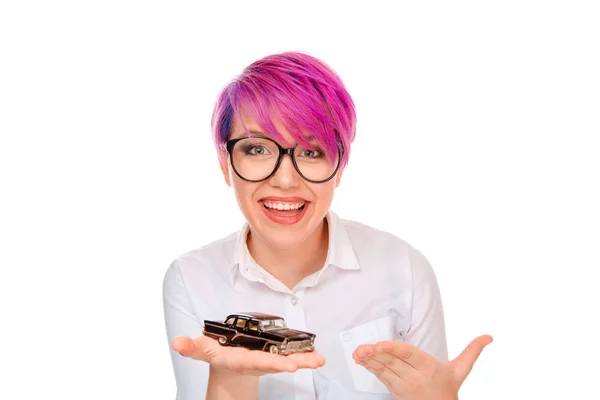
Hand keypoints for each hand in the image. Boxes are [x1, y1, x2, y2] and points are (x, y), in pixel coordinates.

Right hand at [172, 335, 325, 375]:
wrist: (227, 361)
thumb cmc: (217, 351)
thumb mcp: (202, 349)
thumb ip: (190, 346)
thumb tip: (176, 343)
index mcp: (239, 360)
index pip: (255, 362)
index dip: (271, 363)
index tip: (286, 365)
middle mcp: (255, 362)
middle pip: (275, 364)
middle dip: (289, 364)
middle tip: (303, 365)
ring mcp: (267, 360)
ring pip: (287, 361)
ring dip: (304, 361)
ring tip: (319, 360)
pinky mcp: (275, 355)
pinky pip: (292, 356)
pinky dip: (306, 356)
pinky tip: (319, 356)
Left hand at [352, 335, 492, 399]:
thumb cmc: (448, 388)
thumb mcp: (461, 370)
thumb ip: (472, 351)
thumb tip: (489, 337)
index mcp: (428, 368)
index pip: (408, 355)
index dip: (393, 349)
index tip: (380, 345)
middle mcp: (413, 376)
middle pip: (392, 362)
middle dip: (376, 354)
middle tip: (363, 348)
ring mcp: (402, 384)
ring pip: (383, 370)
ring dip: (369, 361)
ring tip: (358, 353)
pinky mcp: (394, 389)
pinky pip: (380, 376)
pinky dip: (369, 367)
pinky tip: (361, 360)